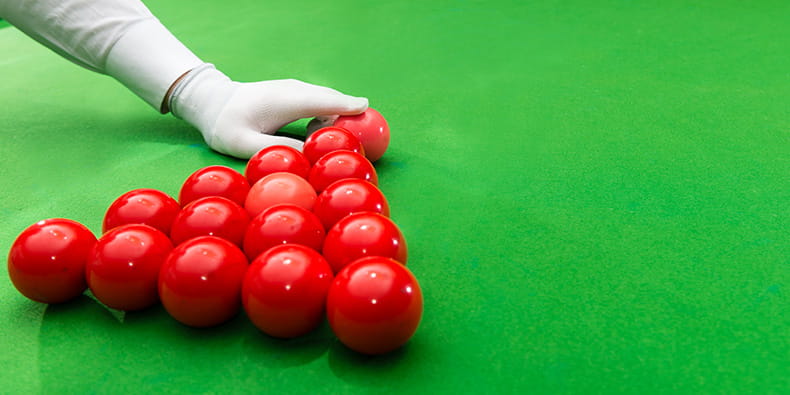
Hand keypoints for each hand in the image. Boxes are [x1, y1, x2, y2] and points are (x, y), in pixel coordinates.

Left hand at [168, 64, 367, 158]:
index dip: (346, 106)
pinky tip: (332, 131)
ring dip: (342, 112)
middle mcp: (293, 90)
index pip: (322, 100)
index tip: (367, 111)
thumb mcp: (244, 143)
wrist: (212, 101)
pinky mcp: (294, 94)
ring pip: (326, 98)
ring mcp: (294, 89)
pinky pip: (320, 101)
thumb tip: (309, 155)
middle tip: (373, 129)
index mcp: (284, 100)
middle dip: (352, 110)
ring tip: (356, 132)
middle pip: (330, 98)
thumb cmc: (224, 124)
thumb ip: (277, 148)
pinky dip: (331, 112)